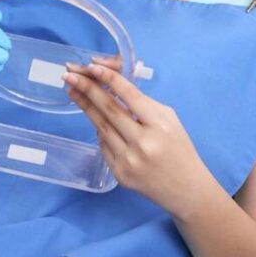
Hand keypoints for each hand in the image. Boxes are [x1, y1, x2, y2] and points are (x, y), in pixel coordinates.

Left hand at [65, 58, 210, 216]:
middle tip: (70, 74)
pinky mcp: (119, 173)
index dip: (109, 79)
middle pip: (109, 110)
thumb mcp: (169, 120)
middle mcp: (142, 142)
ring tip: (72, 90)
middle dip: (87, 88)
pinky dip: (99, 129)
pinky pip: (103, 144)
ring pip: (101, 126)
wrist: (185, 189)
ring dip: (85, 106)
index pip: (130, 96)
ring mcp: (128, 160)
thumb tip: (113, 86)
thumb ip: (143, 104)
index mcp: (159, 125)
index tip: (92, 66)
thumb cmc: (178, 149)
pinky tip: (94, 118)